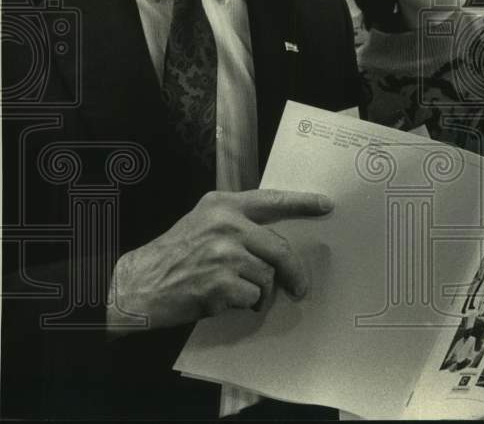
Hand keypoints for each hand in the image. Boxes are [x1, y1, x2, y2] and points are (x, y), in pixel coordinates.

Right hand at [106, 189, 332, 333]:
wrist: (136, 285)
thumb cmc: (172, 256)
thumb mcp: (202, 223)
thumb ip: (236, 223)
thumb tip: (275, 242)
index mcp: (222, 205)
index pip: (271, 200)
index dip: (300, 202)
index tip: (324, 204)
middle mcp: (226, 225)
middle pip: (279, 249)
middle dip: (294, 271)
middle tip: (300, 287)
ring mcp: (224, 254)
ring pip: (268, 276)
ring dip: (260, 292)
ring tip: (238, 293)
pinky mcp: (221, 284)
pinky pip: (253, 298)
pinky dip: (246, 305)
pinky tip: (225, 302)